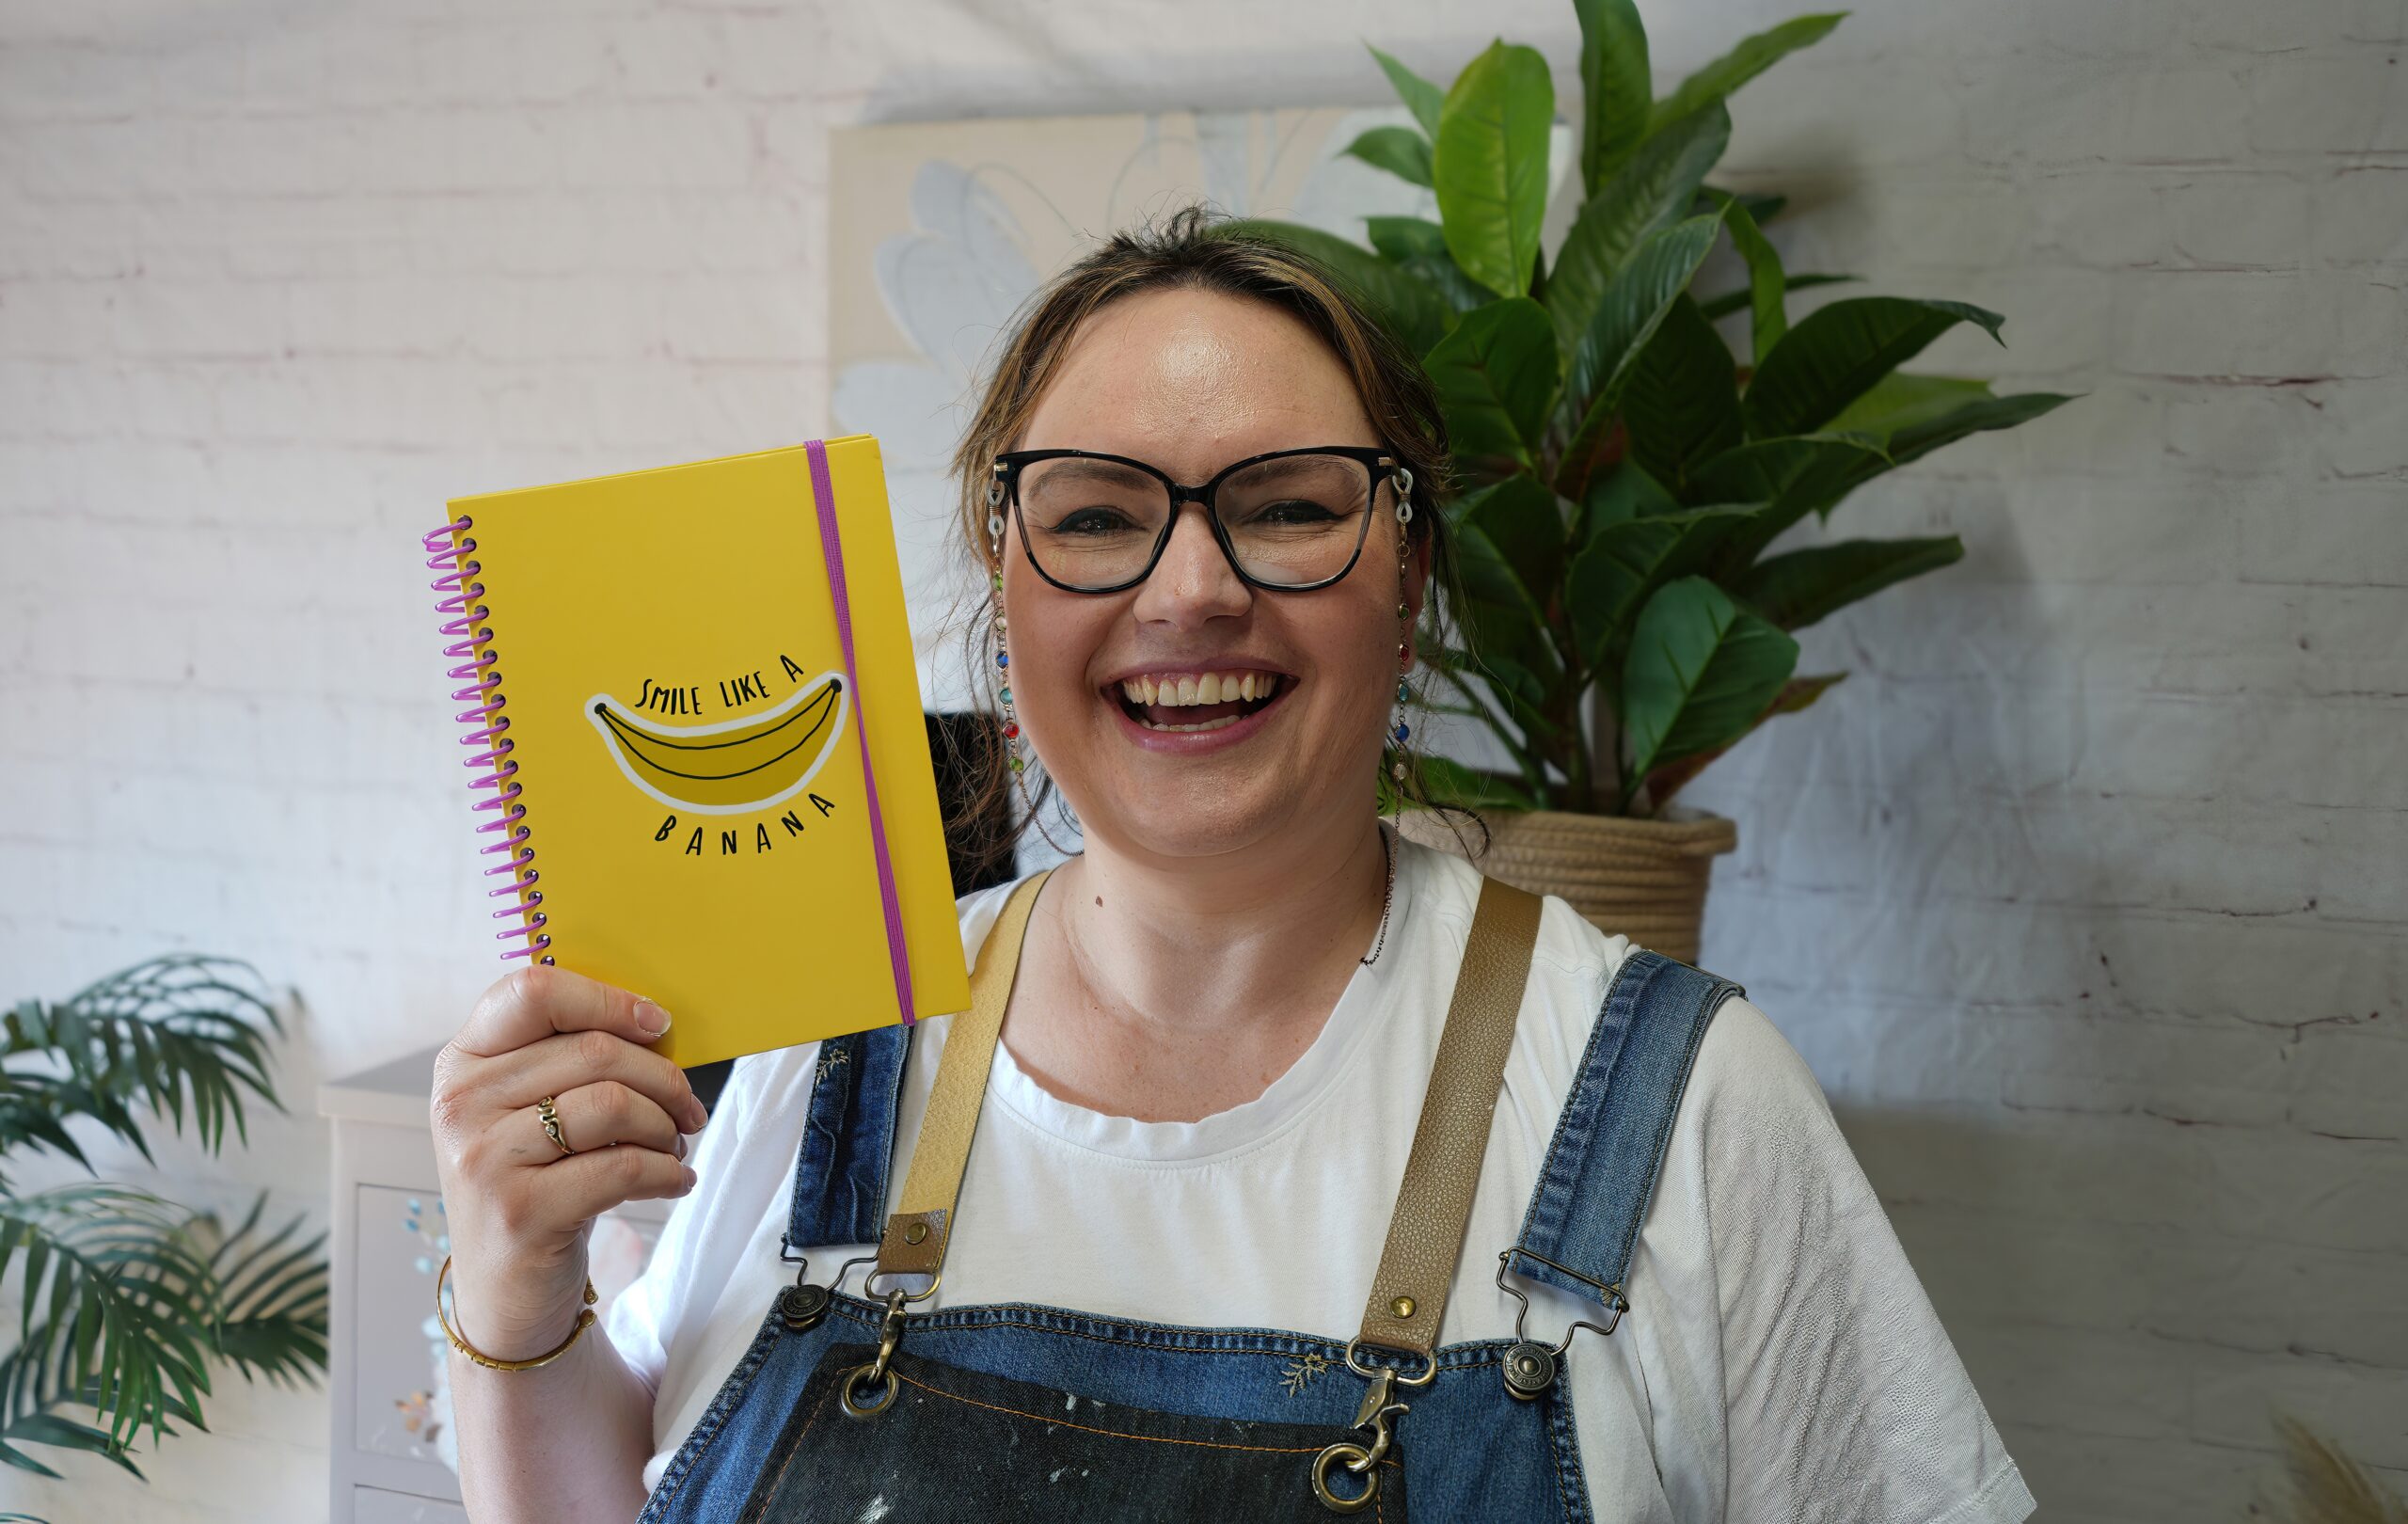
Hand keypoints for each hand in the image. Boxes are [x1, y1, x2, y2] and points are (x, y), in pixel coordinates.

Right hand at [430, 965, 707, 1360]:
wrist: (504, 1291)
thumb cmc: (536, 1182)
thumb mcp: (531, 1111)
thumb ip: (570, 1060)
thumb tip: (657, 1022)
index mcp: (462, 1061)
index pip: (533, 992)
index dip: (608, 1000)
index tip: (659, 1025)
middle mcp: (460, 1104)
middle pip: (594, 1051)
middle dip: (663, 1079)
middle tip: (688, 1109)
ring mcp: (483, 1159)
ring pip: (614, 1105)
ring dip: (665, 1127)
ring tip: (674, 1146)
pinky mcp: (519, 1211)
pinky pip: (623, 1167)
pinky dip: (667, 1172)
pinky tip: (676, 1180)